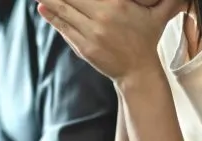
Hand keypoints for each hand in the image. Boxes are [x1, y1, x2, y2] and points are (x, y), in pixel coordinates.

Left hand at [36, 0, 182, 81]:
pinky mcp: (83, 47)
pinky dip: (53, 17)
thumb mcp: (158, 14)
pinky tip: (43, 7)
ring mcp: (91, 33)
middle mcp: (103, 17)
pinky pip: (65, 28)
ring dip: (49, 0)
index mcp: (118, 4)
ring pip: (64, 11)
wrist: (138, 71)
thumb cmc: (146, 39)